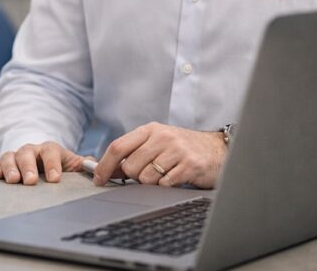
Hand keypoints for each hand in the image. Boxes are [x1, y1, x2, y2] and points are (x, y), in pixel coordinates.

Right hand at [0, 141, 90, 185]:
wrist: (41, 161)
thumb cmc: (59, 166)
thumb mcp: (72, 165)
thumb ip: (85, 166)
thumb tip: (97, 167)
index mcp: (49, 149)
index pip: (50, 150)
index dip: (52, 163)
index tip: (55, 178)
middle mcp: (31, 150)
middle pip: (27, 152)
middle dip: (28, 166)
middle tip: (31, 180)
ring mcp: (15, 156)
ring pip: (9, 156)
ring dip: (10, 168)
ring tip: (13, 181)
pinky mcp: (3, 165)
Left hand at [92, 122, 225, 188]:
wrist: (218, 150)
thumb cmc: (183, 148)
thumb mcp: (157, 142)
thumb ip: (133, 152)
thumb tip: (105, 169)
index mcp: (150, 129)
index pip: (118, 146)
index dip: (104, 165)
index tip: (98, 179)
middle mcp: (162, 137)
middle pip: (130, 166)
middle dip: (134, 177)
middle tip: (148, 174)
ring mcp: (177, 150)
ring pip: (146, 177)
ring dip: (152, 182)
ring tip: (165, 174)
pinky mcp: (190, 165)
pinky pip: (164, 184)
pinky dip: (166, 186)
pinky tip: (176, 177)